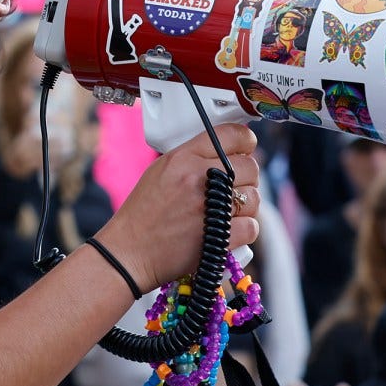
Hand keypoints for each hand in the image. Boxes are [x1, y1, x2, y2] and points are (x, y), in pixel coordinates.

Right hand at [96, 123, 259, 293]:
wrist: (130, 251)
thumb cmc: (143, 213)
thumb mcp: (160, 171)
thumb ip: (192, 158)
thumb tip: (226, 154)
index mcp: (183, 157)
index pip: (231, 134)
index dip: (245, 140)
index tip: (247, 146)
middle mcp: (198, 177)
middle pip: (250, 167)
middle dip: (246, 177)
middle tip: (234, 187)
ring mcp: (211, 208)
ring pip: (255, 198)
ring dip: (246, 206)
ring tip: (228, 212)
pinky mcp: (220, 236)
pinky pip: (252, 226)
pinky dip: (243, 230)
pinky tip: (227, 231)